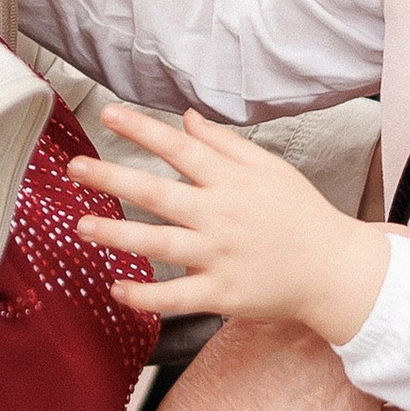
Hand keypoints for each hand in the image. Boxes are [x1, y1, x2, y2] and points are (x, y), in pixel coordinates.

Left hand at [74, 106, 393, 341]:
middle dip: (112, 178)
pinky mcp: (222, 294)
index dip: (142, 130)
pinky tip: (116, 290)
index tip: (109, 114)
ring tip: (81, 226)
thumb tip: (187, 118)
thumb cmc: (302, 215)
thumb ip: (225, 144)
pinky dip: (146, 295)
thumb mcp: (270, 168)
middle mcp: (221, 215)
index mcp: (231, 181)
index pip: (179, 148)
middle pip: (158, 193)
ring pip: (159, 244)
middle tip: (76, 167)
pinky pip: (177, 296)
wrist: (334, 270)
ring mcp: (220, 256)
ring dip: (116, 235)